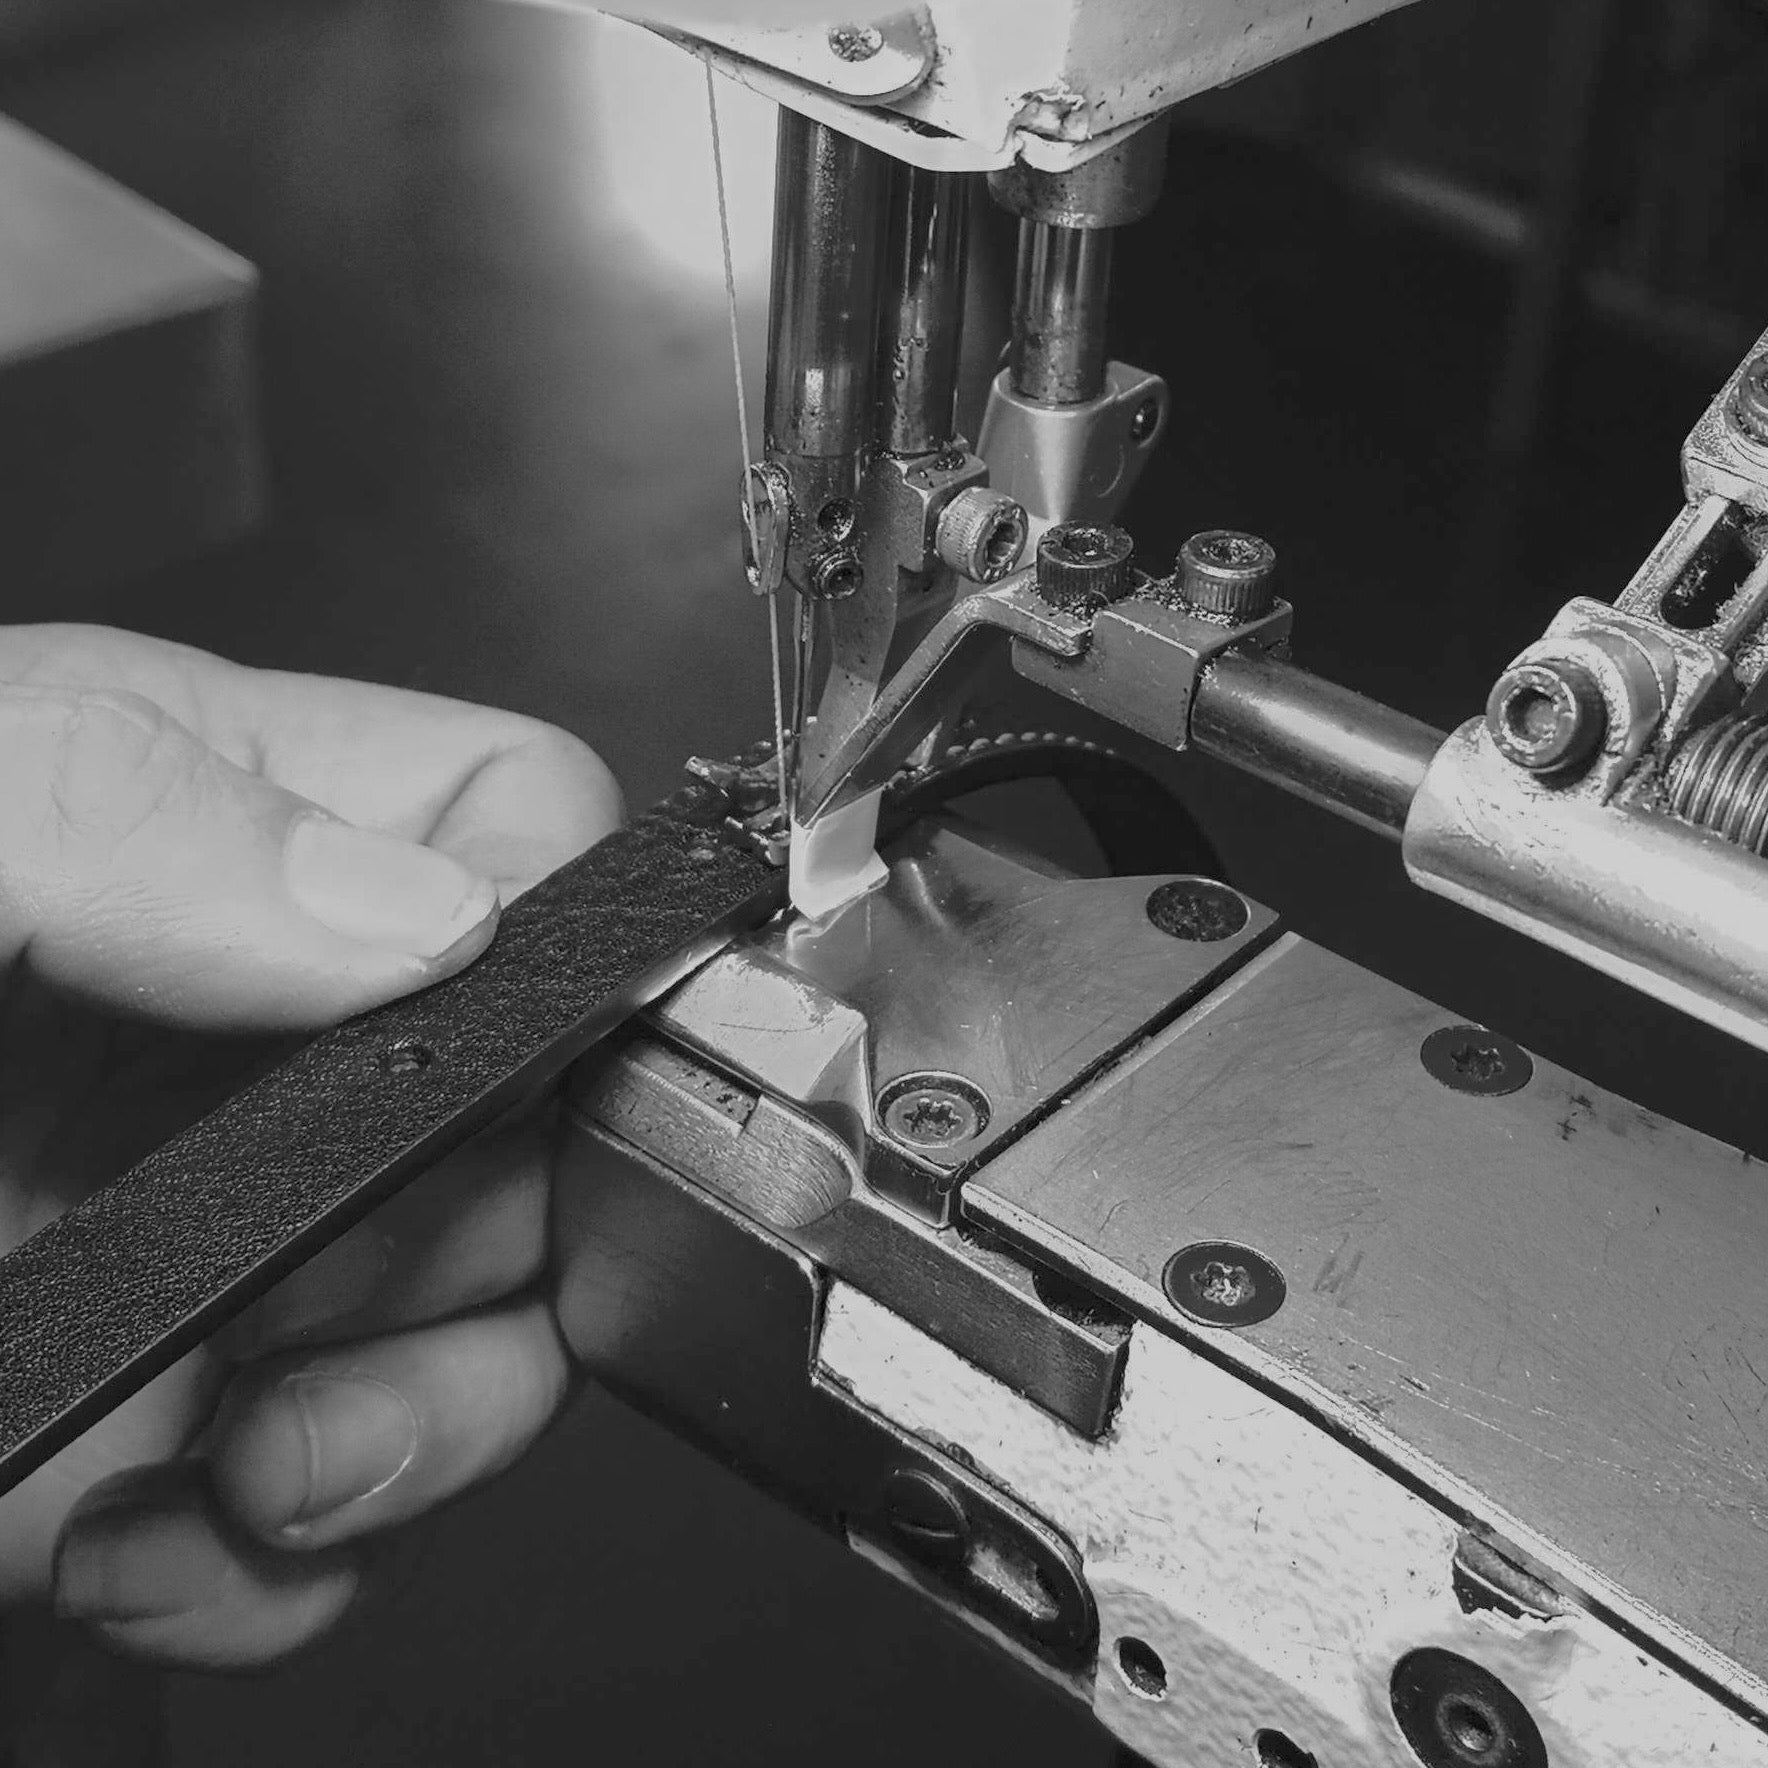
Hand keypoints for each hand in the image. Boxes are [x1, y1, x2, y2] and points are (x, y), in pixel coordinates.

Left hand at [0, 624, 620, 1669]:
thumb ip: (108, 807)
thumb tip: (407, 917)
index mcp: (201, 828)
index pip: (516, 825)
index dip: (565, 942)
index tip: (502, 1087)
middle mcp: (237, 1024)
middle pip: (540, 1102)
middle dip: (492, 1246)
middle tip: (341, 1324)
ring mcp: (209, 1222)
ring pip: (482, 1307)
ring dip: (413, 1427)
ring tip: (252, 1472)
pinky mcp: (154, 1400)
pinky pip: (337, 1483)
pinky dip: (288, 1551)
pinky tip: (156, 1538)